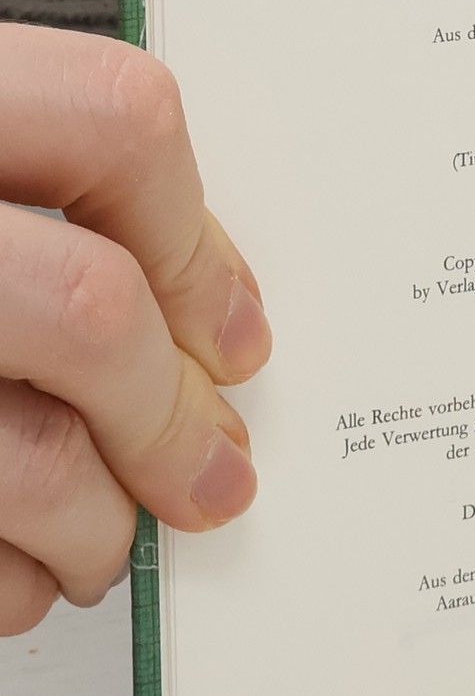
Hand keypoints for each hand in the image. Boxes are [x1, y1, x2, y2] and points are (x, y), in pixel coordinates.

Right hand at [0, 26, 268, 634]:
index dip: (195, 234)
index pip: (113, 118)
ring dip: (92, 522)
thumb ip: (29, 202)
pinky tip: (5, 577)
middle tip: (207, 470)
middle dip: (166, 414)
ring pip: (26, 454)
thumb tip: (203, 313)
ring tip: (100, 540)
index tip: (231, 326)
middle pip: (85, 307)